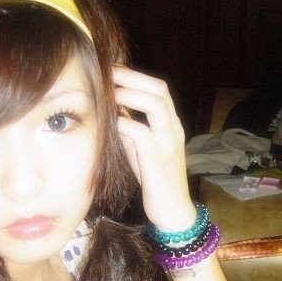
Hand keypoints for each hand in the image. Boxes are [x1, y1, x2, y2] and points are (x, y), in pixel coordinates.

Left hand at [113, 65, 195, 230]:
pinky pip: (144, 135)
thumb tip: (110, 109)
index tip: (111, 69)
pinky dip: (126, 124)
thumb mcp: (140, 149)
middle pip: (159, 90)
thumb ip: (130, 128)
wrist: (173, 212)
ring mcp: (168, 145)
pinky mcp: (159, 162)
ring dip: (131, 95)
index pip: (157, 88)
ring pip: (157, 106)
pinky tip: (112, 122)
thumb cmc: (155, 180)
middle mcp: (173, 130)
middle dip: (132, 76)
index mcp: (170, 124)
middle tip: (108, 71)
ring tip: (110, 91)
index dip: (135, 75)